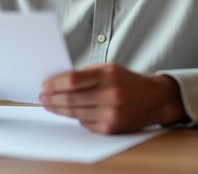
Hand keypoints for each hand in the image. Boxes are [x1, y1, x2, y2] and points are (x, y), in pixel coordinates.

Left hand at [39, 63, 187, 133]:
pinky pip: (84, 123)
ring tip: (49, 105)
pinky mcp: (111, 128)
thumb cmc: (128, 81)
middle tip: (42, 97)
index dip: (55, 83)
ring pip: (75, 113)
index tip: (45, 85)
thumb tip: (57, 81)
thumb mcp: (109, 69)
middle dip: (52, 98)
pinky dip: (75, 117)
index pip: (73, 80)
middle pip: (71, 98)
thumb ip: (85, 74)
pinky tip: (68, 112)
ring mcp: (111, 113)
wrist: (154, 99)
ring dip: (58, 109)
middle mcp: (111, 94)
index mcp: (109, 74)